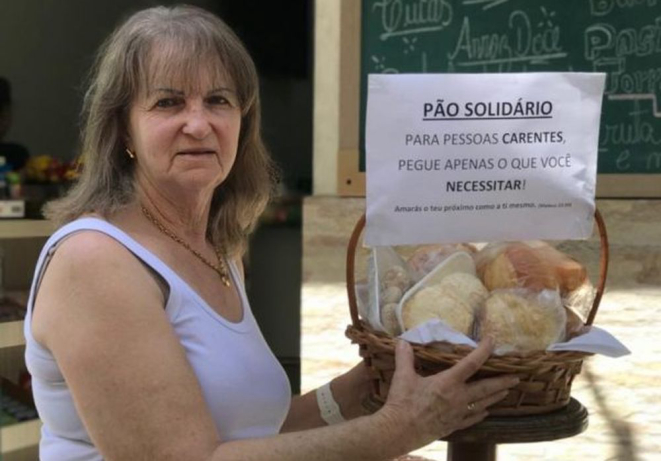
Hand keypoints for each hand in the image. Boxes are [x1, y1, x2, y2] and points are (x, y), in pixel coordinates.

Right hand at [377, 337, 518, 450]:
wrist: (399, 431)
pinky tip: (486, 412)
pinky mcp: (453, 425)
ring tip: (506, 392)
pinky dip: (481, 413)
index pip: (471, 363)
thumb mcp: (403, 377)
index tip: (492, 340)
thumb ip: (405, 357)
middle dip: (502, 381)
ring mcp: (458, 413)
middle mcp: (458, 398)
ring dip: (495, 397)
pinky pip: (472, 418)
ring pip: (483, 404)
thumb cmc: (402, 403)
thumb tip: (402, 341)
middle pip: (486, 388)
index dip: (484, 350)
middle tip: (516, 377)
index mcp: (448, 382)